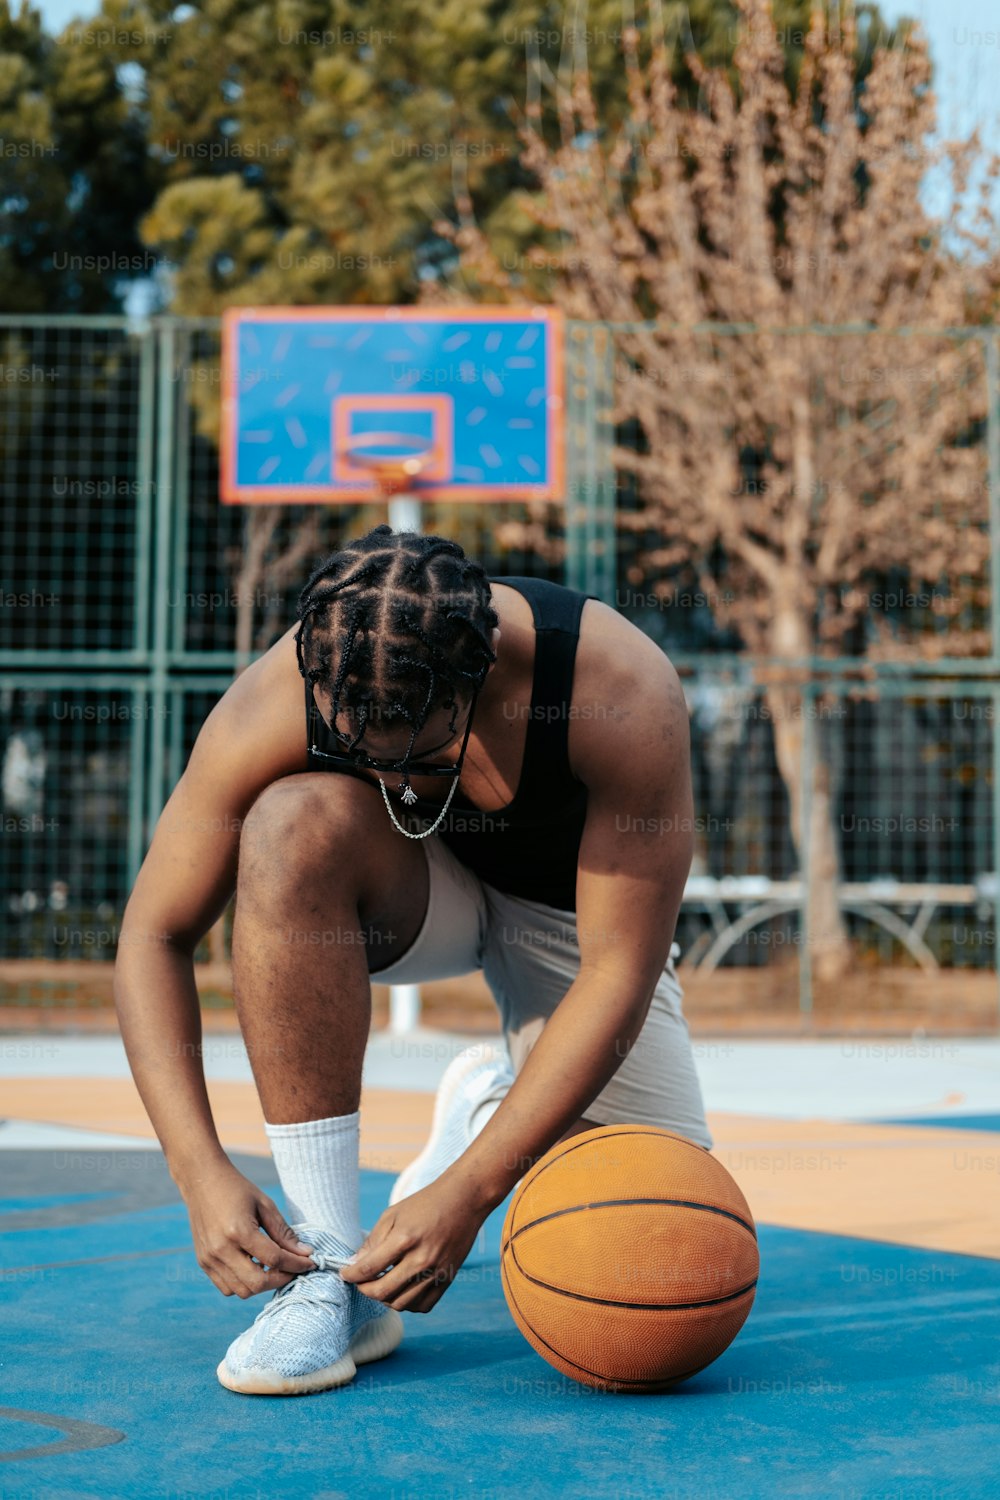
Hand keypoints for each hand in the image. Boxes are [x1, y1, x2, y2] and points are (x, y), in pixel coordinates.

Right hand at [179, 1158, 315, 1298]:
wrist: (202, 1181)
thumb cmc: (237, 1189)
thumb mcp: (265, 1205)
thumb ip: (284, 1232)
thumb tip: (305, 1253)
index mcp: (238, 1231)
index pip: (274, 1259)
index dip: (296, 1264)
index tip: (310, 1263)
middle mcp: (221, 1250)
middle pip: (257, 1283)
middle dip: (280, 1279)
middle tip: (292, 1268)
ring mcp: (209, 1259)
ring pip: (242, 1291)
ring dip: (262, 1284)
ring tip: (273, 1267)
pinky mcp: (203, 1263)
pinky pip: (227, 1287)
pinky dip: (244, 1284)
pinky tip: (253, 1266)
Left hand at [339, 1175, 485, 1313]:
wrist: (463, 1201)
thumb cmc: (425, 1204)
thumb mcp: (393, 1214)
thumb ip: (373, 1241)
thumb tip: (354, 1264)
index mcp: (405, 1239)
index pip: (369, 1268)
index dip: (351, 1274)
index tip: (344, 1274)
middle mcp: (421, 1260)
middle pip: (382, 1292)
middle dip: (364, 1289)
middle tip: (360, 1282)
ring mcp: (436, 1272)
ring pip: (401, 1304)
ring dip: (384, 1299)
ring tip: (380, 1285)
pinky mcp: (448, 1279)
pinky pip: (422, 1306)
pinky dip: (407, 1304)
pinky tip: (401, 1290)